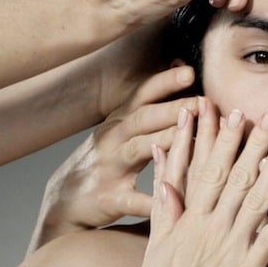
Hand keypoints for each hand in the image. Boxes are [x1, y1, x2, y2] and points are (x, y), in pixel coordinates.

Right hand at [29, 66, 198, 251]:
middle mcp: (113, 139)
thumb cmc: (105, 159)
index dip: (165, 82)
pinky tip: (172, 198)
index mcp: (120, 121)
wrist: (65, 201)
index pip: (143, 95)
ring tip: (192, 137)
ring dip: (165, 141)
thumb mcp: (120, 127)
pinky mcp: (108, 199)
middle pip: (143, 119)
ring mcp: (109, 168)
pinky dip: (149, 200)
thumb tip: (179, 65)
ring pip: (137, 151)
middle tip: (201, 102)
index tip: (190, 72)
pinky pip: (130, 200)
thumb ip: (149, 102)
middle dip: (173, 108)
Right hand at [121, 100, 267, 266]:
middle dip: (253, 142)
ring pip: (256, 199)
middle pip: (236, 176)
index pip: (207, 170)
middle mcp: (210, 227)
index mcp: (189, 219)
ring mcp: (229, 247)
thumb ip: (164, 211)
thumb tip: (163, 182)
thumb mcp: (155, 246)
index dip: (219, 140)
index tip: (227, 112)